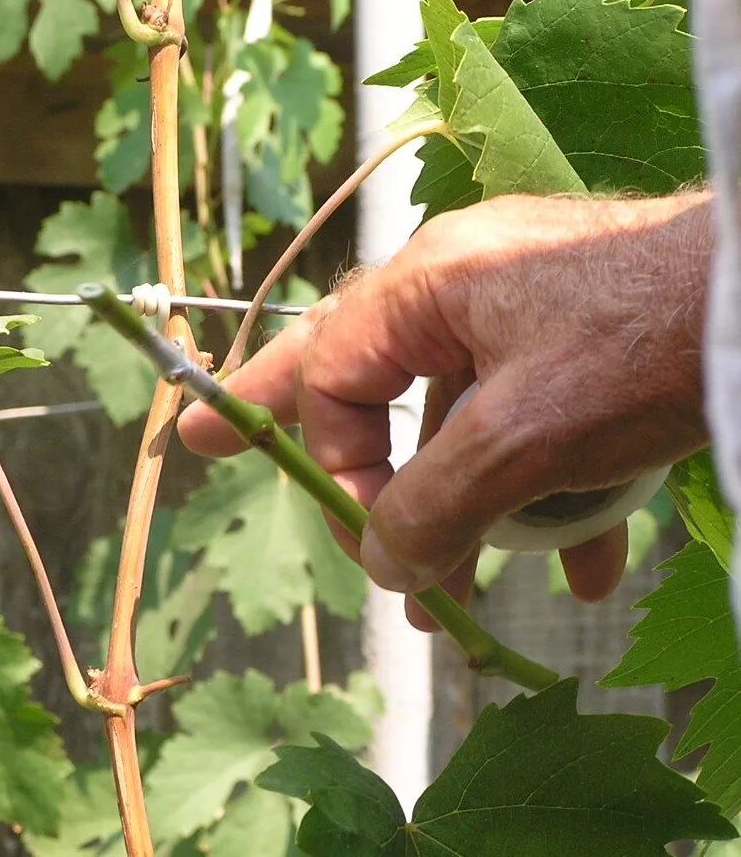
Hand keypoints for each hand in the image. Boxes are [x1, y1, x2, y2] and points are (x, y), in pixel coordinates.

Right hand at [179, 192, 713, 628]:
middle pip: (366, 373)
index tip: (374, 541)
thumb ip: (436, 506)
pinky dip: (544, 489)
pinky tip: (581, 566)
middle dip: (332, 438)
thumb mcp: (525, 440)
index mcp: (427, 286)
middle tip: (240, 452)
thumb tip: (384, 564)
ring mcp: (525, 310)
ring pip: (462, 418)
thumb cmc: (647, 347)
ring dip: (463, 508)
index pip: (332, 376)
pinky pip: (534, 418)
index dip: (337, 466)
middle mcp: (461, 287)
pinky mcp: (584, 337)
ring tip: (461, 601)